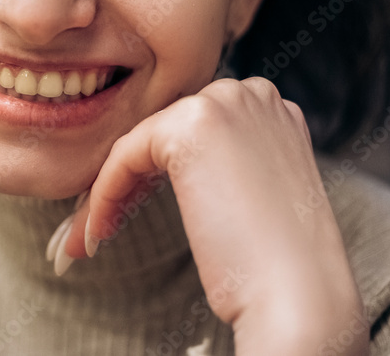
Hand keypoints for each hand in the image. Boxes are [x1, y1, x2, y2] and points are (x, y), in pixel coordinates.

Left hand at [50, 77, 369, 354]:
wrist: (297, 294)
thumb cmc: (278, 264)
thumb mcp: (255, 195)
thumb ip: (225, 166)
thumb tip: (170, 172)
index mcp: (272, 109)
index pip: (193, 131)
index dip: (154, 175)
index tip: (128, 214)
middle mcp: (251, 94)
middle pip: (164, 131)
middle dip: (127, 180)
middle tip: (99, 227)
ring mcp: (223, 103)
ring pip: (140, 143)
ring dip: (110, 191)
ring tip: (92, 236)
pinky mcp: (190, 126)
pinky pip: (125, 156)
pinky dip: (104, 195)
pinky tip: (97, 233)